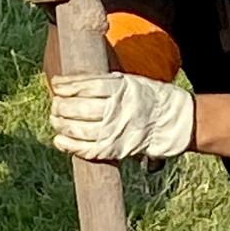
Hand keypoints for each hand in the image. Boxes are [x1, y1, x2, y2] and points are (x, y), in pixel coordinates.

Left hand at [50, 68, 195, 163]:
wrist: (174, 121)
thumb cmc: (150, 98)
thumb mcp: (131, 81)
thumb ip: (107, 83)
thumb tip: (73, 84)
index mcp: (123, 88)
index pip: (88, 85)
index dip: (69, 85)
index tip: (56, 84)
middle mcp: (119, 109)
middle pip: (81, 107)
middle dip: (62, 106)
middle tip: (55, 105)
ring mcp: (117, 130)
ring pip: (80, 129)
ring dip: (63, 126)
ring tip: (55, 120)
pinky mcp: (117, 149)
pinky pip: (88, 149)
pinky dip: (71, 147)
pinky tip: (60, 141)